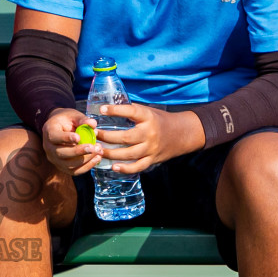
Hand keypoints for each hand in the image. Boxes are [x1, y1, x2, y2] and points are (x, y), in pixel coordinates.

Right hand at [41, 107, 103, 175]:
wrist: (61, 128)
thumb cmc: (67, 120)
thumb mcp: (73, 115)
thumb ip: (82, 119)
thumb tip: (93, 124)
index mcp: (49, 131)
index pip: (54, 137)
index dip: (65, 138)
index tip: (78, 137)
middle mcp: (48, 147)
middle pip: (60, 153)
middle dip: (78, 151)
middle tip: (92, 147)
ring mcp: (54, 158)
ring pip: (68, 165)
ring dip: (85, 160)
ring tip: (98, 151)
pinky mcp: (62, 166)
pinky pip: (74, 171)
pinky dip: (86, 167)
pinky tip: (96, 158)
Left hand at [89, 103, 205, 173]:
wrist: (182, 134)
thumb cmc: (161, 120)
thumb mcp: (149, 111)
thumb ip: (131, 111)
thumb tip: (109, 108)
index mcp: (148, 117)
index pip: (131, 111)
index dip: (116, 110)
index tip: (101, 110)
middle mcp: (150, 133)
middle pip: (126, 137)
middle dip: (107, 136)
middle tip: (94, 134)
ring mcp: (151, 148)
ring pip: (129, 154)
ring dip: (111, 153)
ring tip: (98, 150)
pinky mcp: (152, 159)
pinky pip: (137, 166)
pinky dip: (125, 168)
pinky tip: (113, 167)